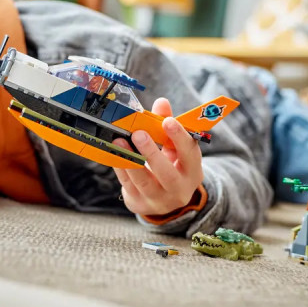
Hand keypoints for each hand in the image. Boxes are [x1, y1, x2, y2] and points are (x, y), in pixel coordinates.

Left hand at [113, 97, 203, 218]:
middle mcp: (179, 190)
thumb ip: (168, 125)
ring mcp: (158, 201)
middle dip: (151, 153)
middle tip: (139, 133)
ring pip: (144, 182)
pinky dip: (121, 167)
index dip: (179, 138)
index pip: (190, 154)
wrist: (164, 199)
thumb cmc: (171, 165)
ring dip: (130, 160)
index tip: (168, 121)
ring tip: (120, 141)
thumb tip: (161, 102)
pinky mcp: (139, 204)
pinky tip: (115, 152)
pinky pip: (128, 185)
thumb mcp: (175, 148)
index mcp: (192, 172)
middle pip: (166, 173)